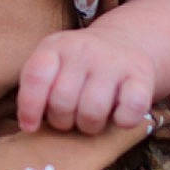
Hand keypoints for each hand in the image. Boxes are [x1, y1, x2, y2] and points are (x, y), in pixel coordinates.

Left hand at [15, 25, 158, 134]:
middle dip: (62, 121)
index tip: (31, 127)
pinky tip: (118, 116)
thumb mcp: (52, 65)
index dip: (30, 107)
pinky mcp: (141, 76)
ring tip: (91, 119)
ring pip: (92, 112)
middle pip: (62, 102)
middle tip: (69, 118)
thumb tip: (28, 125)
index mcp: (56, 46)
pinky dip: (122, 122)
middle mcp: (84, 49)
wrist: (123, 42)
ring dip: (89, 126)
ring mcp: (114, 61)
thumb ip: (36, 88)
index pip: (36, 76)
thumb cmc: (77, 67)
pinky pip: (128, 112)